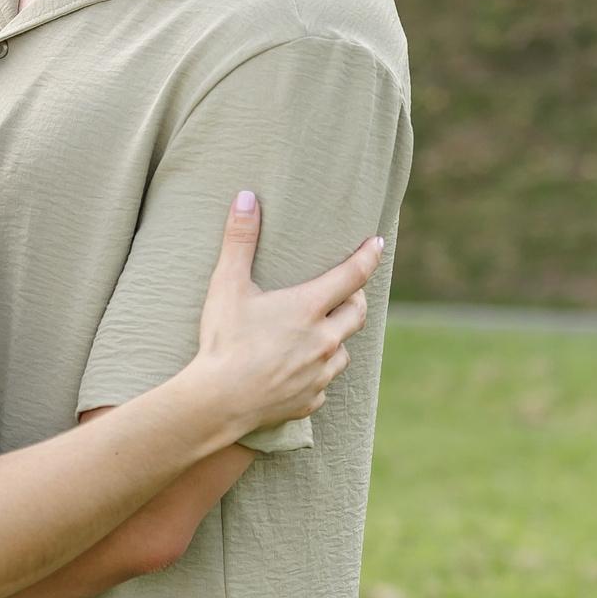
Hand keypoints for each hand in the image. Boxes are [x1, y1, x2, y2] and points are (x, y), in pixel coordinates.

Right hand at [189, 193, 382, 435]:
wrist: (217, 401)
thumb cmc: (223, 340)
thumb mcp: (227, 285)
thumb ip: (239, 240)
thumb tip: (247, 197)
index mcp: (308, 308)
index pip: (353, 275)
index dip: (369, 255)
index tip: (379, 243)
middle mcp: (324, 340)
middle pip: (358, 313)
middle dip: (357, 298)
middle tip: (347, 290)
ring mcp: (320, 373)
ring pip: (343, 351)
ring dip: (336, 338)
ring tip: (320, 333)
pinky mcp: (310, 400)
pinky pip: (323, 384)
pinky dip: (316, 374)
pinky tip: (299, 371)